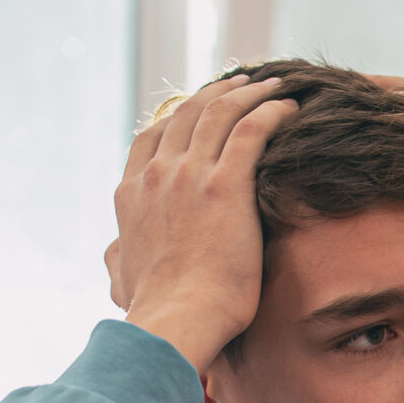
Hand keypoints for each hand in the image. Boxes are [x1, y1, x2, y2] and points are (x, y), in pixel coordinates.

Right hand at [105, 75, 296, 371]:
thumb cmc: (156, 309)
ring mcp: (189, 176)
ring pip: (219, 114)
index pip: (152, 137)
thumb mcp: (121, 276)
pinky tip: (288, 107)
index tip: (200, 107)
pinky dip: (269, 112)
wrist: (176, 319)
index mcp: (131, 193)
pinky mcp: (225, 185)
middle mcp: (156, 176)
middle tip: (243, 82)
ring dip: (247, 93)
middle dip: (217, 92)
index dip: (178, 114)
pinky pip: (250, 131)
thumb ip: (119, 256)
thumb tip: (115, 254)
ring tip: (272, 85)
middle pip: (187, 114)